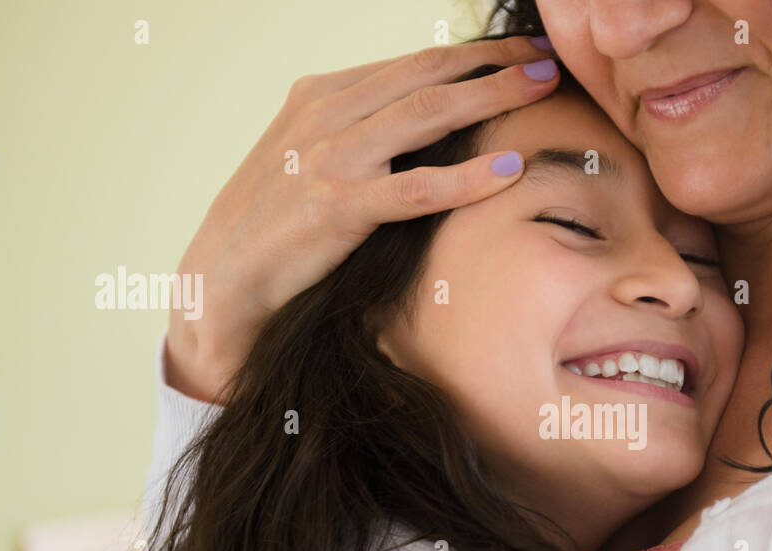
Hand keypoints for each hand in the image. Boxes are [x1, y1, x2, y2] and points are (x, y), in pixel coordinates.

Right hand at [166, 36, 558, 401]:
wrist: (222, 277)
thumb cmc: (278, 221)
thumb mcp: (314, 155)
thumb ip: (362, 130)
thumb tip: (430, 120)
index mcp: (323, 94)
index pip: (413, 63)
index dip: (475, 54)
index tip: (524, 51)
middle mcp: (327, 115)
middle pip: (428, 77)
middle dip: (495, 64)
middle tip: (549, 58)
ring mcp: (331, 158)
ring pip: (427, 116)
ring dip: (492, 97)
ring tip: (544, 90)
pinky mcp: (338, 207)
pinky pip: (416, 188)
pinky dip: (467, 177)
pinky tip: (511, 167)